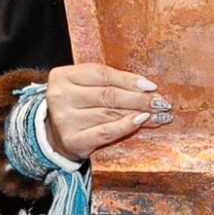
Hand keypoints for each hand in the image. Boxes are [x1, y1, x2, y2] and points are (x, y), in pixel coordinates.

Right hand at [40, 64, 170, 162]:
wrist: (52, 135)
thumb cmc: (75, 106)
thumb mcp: (83, 86)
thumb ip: (107, 82)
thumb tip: (147, 87)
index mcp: (62, 76)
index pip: (102, 74)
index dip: (129, 79)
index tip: (151, 86)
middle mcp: (61, 97)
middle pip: (109, 94)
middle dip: (140, 98)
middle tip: (161, 102)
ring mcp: (65, 119)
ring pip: (110, 113)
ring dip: (140, 113)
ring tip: (158, 114)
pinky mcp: (73, 140)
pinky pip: (106, 131)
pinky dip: (126, 126)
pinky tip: (141, 121)